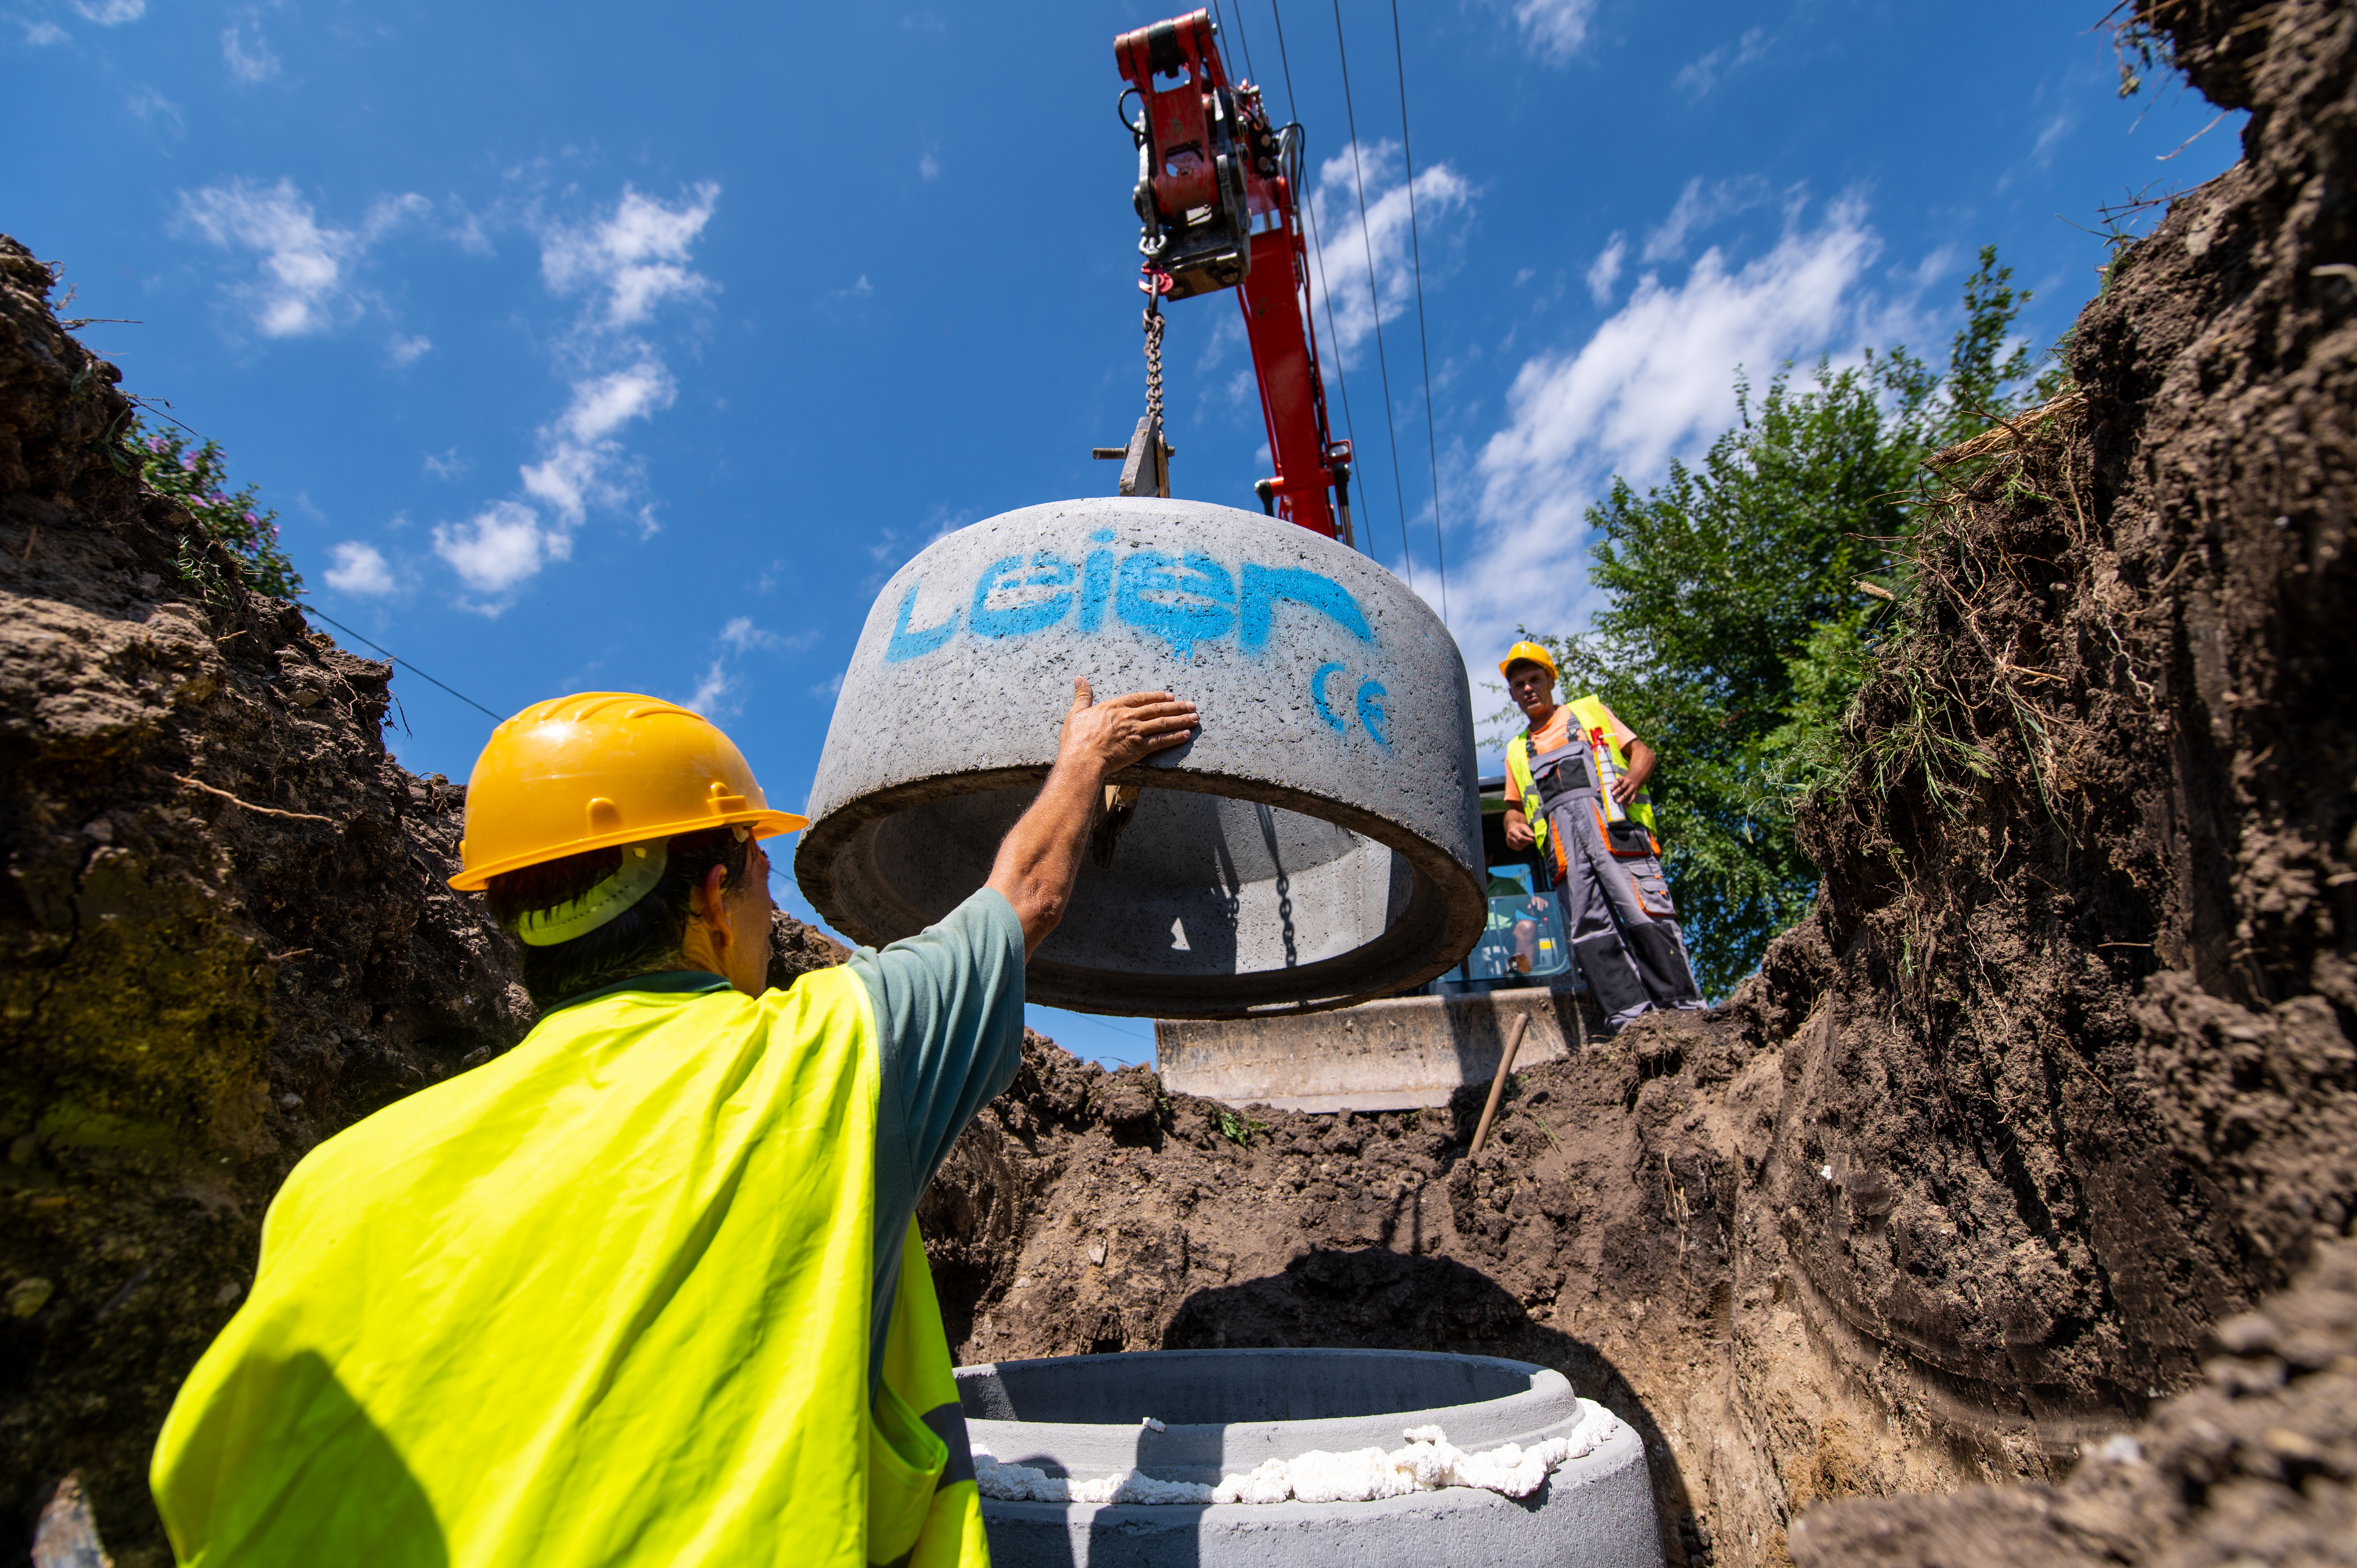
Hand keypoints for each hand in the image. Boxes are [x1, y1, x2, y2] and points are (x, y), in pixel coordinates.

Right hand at [1058, 679, 1197, 779]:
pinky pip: (1161, 741)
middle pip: (1157, 709)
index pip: (1141, 698)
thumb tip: (1079, 678)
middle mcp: (1129, 716)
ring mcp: (1135, 732)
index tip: (1170, 695)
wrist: (1082, 759)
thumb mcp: (1076, 712)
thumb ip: (1082, 695)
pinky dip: (1175, 737)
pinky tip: (1186, 735)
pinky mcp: (1139, 748)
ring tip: (1195, 718)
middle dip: (1177, 706)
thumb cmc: (1076, 739)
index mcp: (1115, 706)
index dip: (1157, 696)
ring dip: (1181, 720)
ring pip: (1163, 723)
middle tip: (1192, 705)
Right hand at [1503, 810, 1533, 849]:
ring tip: (1526, 841)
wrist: (1511, 828)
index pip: (1520, 838)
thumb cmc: (1519, 827)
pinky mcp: (1509, 845)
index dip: (1528, 840)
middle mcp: (1509, 837)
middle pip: (1520, 843)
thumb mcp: (1524, 826)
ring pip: (1519, 847)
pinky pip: (1517, 849)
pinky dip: (1522, 847)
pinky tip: (1522, 843)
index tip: (1533, 840)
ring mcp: (1508, 841)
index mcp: (1512, 831)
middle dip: (1527, 842)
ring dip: (1525, 845)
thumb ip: (1529, 831)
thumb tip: (1533, 836)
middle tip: (1530, 840)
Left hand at [1610, 775, 1640, 805]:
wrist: (1634, 780)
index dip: (1615, 784)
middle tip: (1613, 795)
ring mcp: (1632, 788)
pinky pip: (1632, 798)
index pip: (1619, 781)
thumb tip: (1600, 791)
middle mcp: (1628, 783)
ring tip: (1618, 802)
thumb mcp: (1619, 781)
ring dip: (1623, 797)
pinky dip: (1628, 803)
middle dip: (1618, 791)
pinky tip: (1624, 807)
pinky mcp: (1635, 793)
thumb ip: (1611, 785)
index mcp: (1623, 779)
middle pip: (1623, 787)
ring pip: (1628, 793)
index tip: (1611, 789)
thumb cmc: (1622, 783)